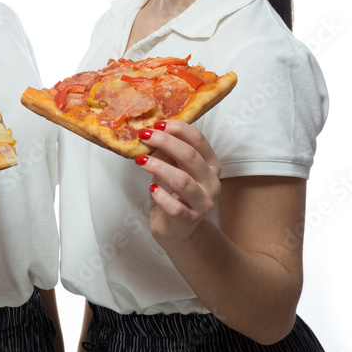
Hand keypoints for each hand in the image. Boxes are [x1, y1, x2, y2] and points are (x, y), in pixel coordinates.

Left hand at [135, 119, 221, 245]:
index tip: (157, 123)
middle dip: (165, 142)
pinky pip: (176, 208)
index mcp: (210, 164)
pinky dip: (161, 196)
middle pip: (190, 156)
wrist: (175, 228)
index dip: (178, 129)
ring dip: (158, 167)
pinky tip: (151, 189)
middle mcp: (212, 182)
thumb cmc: (172, 192)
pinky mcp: (190, 220)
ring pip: (182, 181)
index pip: (198, 140)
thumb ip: (167, 151)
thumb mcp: (171, 167)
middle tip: (144, 135)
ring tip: (140, 160)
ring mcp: (203, 203)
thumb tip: (151, 131)